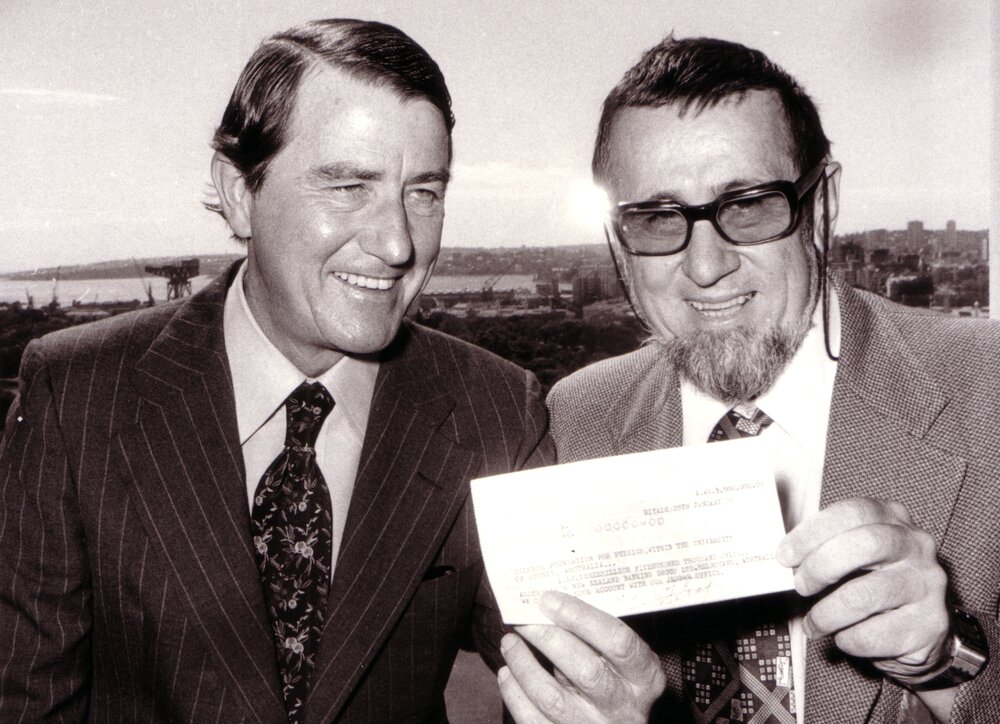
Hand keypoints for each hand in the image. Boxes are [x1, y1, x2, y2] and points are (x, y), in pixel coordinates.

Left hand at [497, 591, 664, 722]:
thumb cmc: (616, 682)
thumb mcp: (622, 661)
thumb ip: (597, 636)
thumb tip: (550, 603)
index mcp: (645, 677)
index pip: (618, 641)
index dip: (581, 617)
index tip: (549, 599)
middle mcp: (623, 706)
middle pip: (586, 671)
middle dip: (549, 639)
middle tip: (524, 619)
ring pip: (553, 698)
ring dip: (524, 665)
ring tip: (510, 641)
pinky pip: (533, 720)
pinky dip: (515, 694)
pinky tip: (508, 673)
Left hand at [776, 498, 950, 675]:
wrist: (919, 631)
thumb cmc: (872, 585)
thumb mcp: (852, 555)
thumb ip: (825, 547)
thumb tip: (785, 557)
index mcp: (893, 518)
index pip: (852, 513)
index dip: (813, 533)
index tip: (785, 555)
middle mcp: (917, 546)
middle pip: (866, 545)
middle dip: (821, 567)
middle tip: (800, 585)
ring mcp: (928, 585)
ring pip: (864, 596)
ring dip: (826, 614)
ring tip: (813, 624)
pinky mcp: (930, 625)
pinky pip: (872, 634)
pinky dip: (847, 639)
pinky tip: (845, 636)